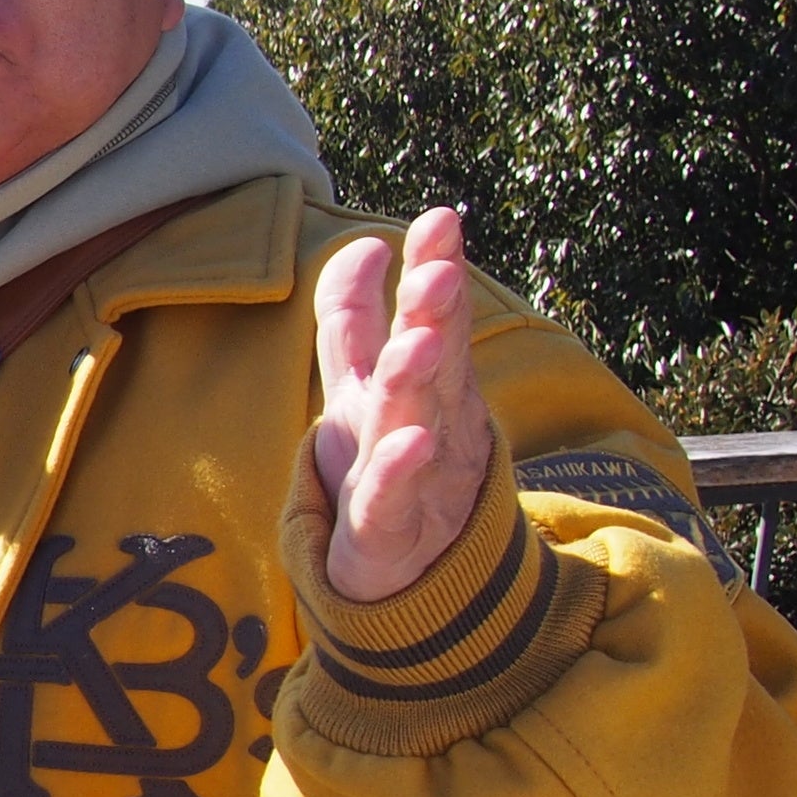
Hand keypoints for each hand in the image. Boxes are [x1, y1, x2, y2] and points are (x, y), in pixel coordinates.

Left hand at [312, 206, 493, 602]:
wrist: (404, 578)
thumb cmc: (384, 468)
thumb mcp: (360, 389)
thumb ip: (356, 321)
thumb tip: (364, 245)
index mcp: (420, 384)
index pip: (429, 317)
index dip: (432, 270)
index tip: (440, 218)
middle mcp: (428, 421)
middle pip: (432, 360)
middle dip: (434, 315)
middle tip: (437, 268)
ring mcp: (416, 475)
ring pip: (417, 420)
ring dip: (416, 380)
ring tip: (415, 341)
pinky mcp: (388, 528)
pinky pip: (394, 496)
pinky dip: (401, 470)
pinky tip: (411, 441)